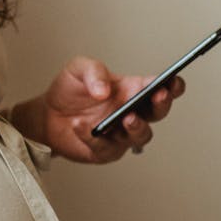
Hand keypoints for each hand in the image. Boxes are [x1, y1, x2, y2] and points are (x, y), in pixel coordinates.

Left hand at [39, 55, 184, 163]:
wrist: (47, 115)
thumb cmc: (69, 91)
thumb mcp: (78, 69)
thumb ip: (93, 72)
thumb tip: (104, 90)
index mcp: (131, 89)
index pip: (160, 86)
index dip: (172, 85)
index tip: (173, 81)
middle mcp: (132, 112)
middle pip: (158, 112)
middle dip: (161, 104)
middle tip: (158, 95)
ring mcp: (121, 134)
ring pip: (141, 135)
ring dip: (137, 126)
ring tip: (126, 117)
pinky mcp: (106, 151)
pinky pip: (105, 147)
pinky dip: (93, 137)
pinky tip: (80, 125)